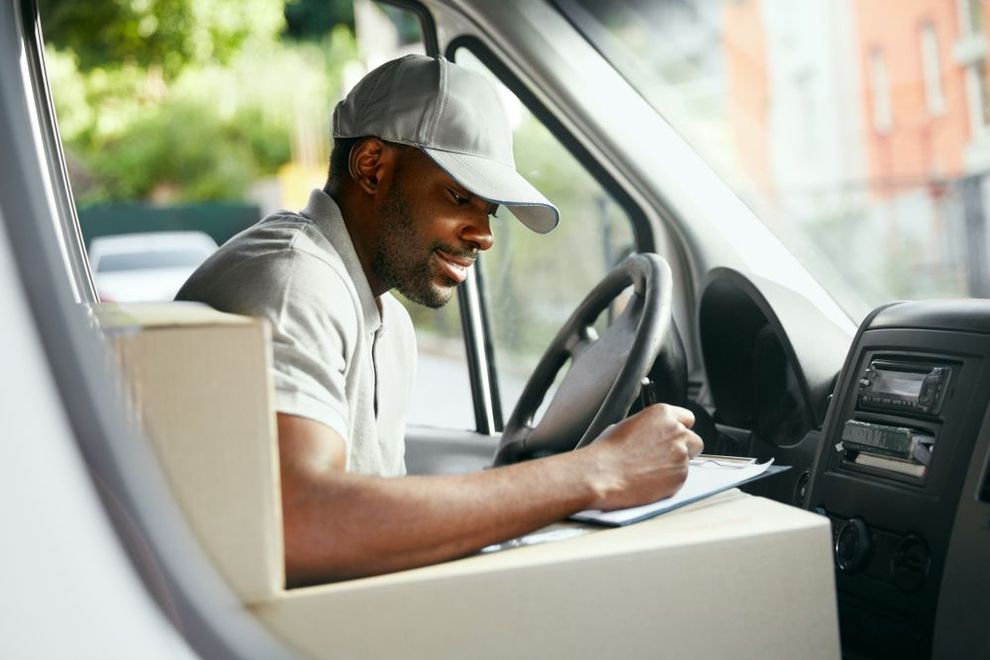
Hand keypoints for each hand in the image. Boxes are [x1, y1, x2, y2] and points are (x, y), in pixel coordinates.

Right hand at [584, 403, 703, 509]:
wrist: (603, 475)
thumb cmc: (608, 452)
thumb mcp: (626, 426)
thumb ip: (649, 427)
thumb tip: (653, 434)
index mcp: (662, 414)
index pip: (687, 418)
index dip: (680, 429)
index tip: (674, 438)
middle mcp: (676, 430)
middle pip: (694, 440)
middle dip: (684, 449)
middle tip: (665, 458)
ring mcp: (681, 453)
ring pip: (688, 462)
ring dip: (675, 466)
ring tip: (650, 471)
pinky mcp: (681, 475)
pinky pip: (681, 478)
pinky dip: (670, 481)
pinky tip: (650, 480)